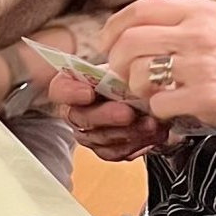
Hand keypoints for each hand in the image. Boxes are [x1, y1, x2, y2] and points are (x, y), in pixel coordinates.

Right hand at [49, 74, 168, 160]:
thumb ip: (113, 65)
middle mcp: (75, 112)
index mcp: (69, 85)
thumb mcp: (115, 63)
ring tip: (151, 124)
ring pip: (103, 140)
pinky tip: (154, 134)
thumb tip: (122, 65)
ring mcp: (89, 134)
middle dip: (108, 117)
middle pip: (84, 119)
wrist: (131, 92)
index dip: (73, 93)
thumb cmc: (119, 75)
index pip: (62, 90)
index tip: (88, 92)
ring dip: (130, 133)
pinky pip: (119, 152)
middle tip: (128, 112)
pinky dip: (139, 144)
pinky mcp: (107, 149)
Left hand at [102, 0, 215, 147]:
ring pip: (140, 74)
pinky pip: (160, 104)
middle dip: (117, 61)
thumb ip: (191, 14)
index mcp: (204, 13)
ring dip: (139, 89)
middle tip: (123, 74)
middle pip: (130, 42)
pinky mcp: (206, 98)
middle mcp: (200, 35)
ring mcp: (202, 67)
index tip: (109, 43)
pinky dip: (161, 111)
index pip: (141, 10)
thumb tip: (154, 1)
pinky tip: (176, 109)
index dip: (115, 28)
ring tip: (154, 93)